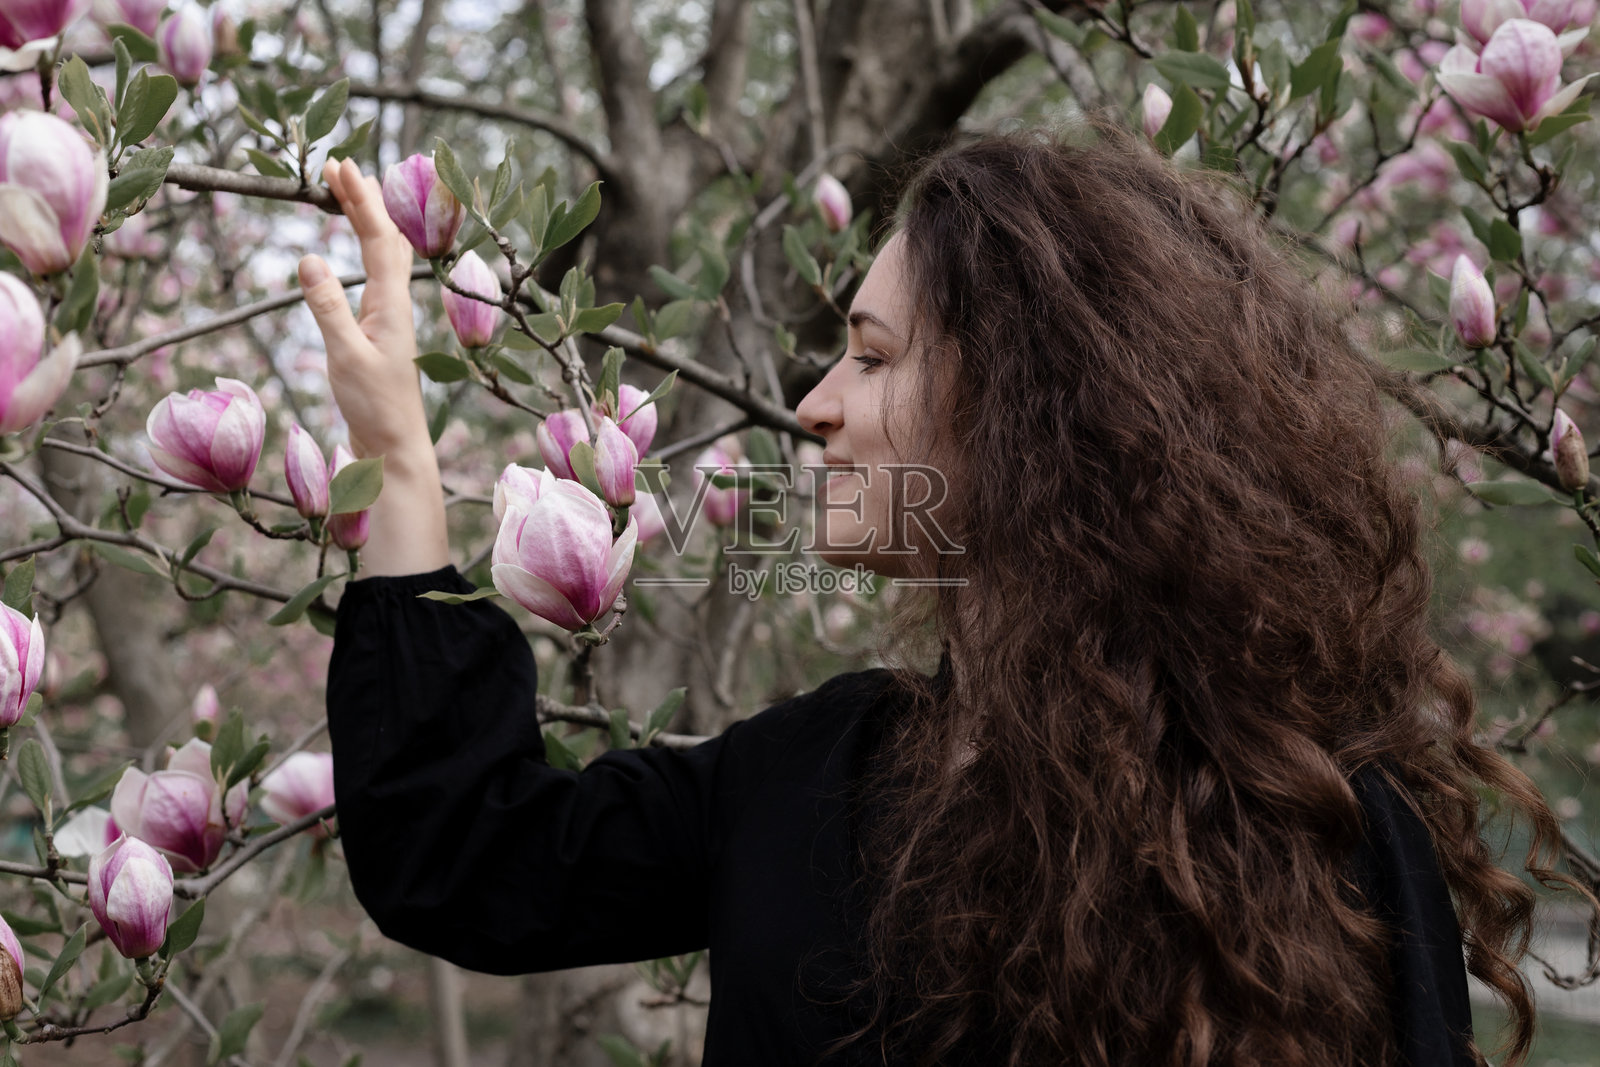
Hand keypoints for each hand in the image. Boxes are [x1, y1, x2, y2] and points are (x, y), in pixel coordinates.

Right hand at [297, 158, 426, 459]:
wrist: (395, 447)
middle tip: (341, 168)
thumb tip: (309, 257)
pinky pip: (377, 278)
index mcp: (392, 304)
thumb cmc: (375, 407)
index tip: (341, 166)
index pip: (377, 239)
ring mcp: (390, 318)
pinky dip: (369, 252)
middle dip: (365, 201)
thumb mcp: (345, 356)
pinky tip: (363, 252)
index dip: (360, 200)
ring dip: (370, 223)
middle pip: (386, 240)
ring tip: (354, 195)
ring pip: (385, 258)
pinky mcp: (380, 333)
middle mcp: (396, 305)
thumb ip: (327, 308)